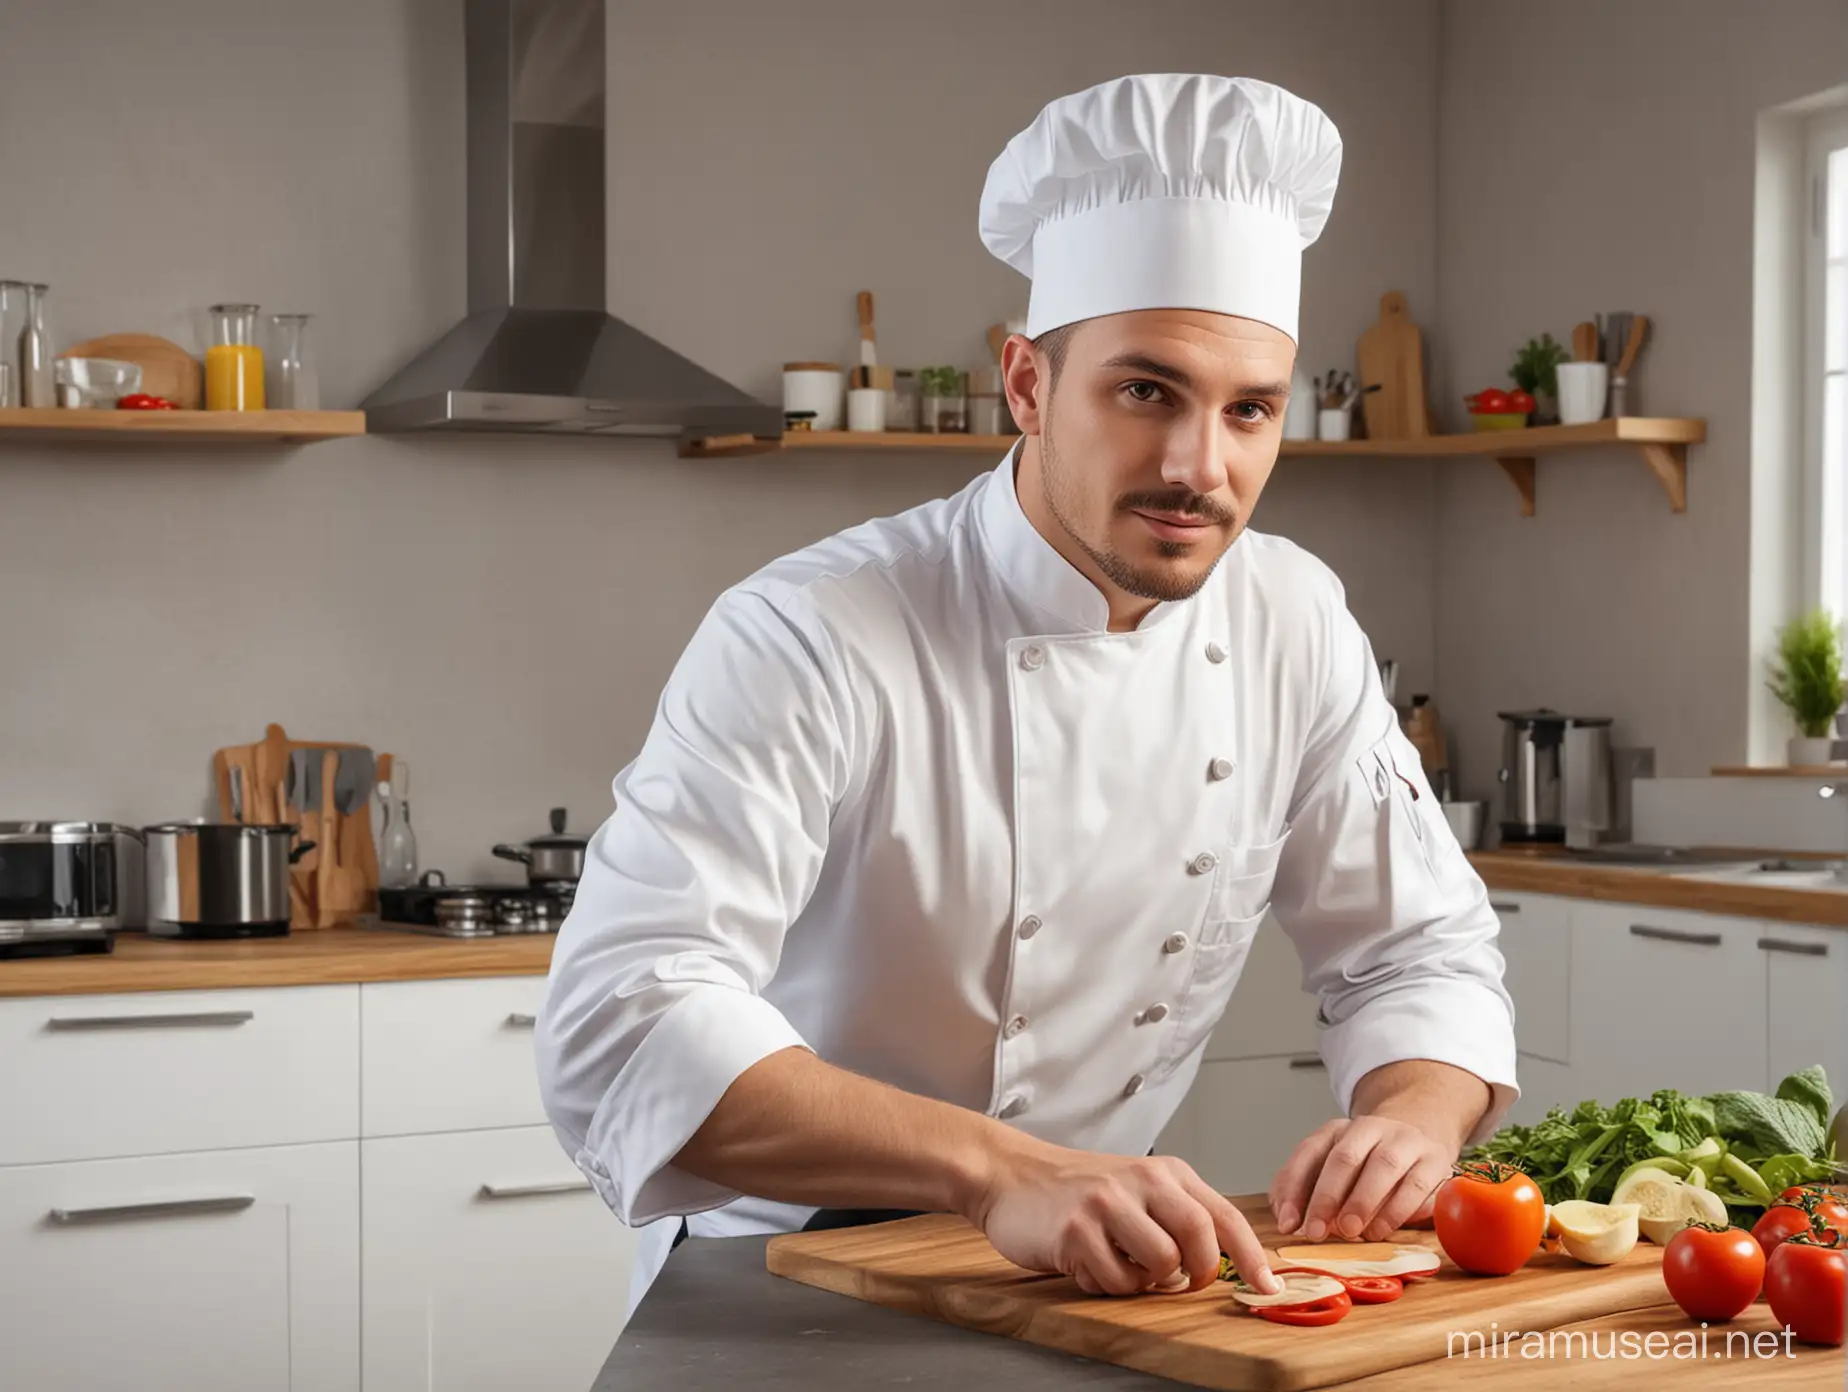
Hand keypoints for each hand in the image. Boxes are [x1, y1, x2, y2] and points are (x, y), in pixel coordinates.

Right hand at [967, 1140, 1279, 1296]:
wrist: (1011, 1174)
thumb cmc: (1078, 1189)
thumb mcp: (1135, 1188)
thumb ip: (1176, 1216)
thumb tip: (1224, 1266)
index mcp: (1165, 1172)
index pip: (1224, 1215)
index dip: (1252, 1256)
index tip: (1268, 1287)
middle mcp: (1140, 1180)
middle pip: (1201, 1238)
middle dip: (1198, 1272)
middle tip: (1179, 1281)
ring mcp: (1107, 1203)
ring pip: (1161, 1264)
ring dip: (1145, 1280)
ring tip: (1119, 1263)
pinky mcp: (1076, 1230)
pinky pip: (1115, 1281)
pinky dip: (1107, 1284)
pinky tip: (1087, 1262)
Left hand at [1268, 1115, 1456, 1243]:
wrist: (1419, 1137)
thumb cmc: (1367, 1165)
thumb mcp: (1332, 1169)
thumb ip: (1304, 1190)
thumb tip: (1287, 1218)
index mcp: (1337, 1130)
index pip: (1309, 1153)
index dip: (1294, 1189)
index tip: (1288, 1223)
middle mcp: (1370, 1129)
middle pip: (1344, 1157)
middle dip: (1328, 1197)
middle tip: (1317, 1232)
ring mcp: (1405, 1141)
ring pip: (1384, 1166)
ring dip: (1364, 1202)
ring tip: (1351, 1233)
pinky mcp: (1435, 1160)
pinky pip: (1417, 1184)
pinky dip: (1398, 1210)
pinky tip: (1381, 1230)